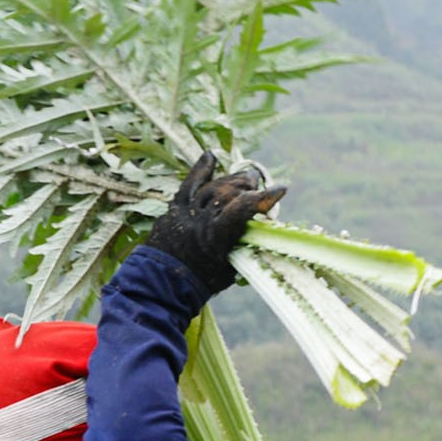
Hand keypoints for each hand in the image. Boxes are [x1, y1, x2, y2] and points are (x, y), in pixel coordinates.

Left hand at [146, 151, 287, 293]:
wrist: (160, 284)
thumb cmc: (201, 281)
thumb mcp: (231, 267)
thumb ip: (244, 243)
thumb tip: (261, 228)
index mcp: (217, 235)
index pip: (243, 208)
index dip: (264, 198)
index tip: (281, 189)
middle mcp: (201, 218)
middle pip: (229, 191)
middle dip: (247, 187)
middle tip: (256, 187)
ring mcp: (186, 211)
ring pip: (213, 185)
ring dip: (231, 180)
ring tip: (244, 180)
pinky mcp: (174, 208)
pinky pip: (189, 183)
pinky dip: (201, 169)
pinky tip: (211, 156)